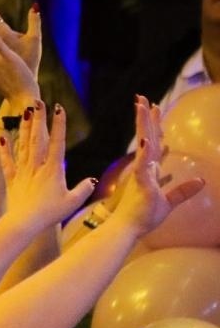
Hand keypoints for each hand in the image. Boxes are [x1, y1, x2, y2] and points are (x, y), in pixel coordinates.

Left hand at [0, 102, 94, 226]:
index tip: (59, 108)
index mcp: (53, 170)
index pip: (57, 142)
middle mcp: (36, 167)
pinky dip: (4, 149)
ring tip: (25, 112)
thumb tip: (91, 181)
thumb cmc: (50, 214)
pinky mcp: (11, 180)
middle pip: (38, 139)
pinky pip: (7, 162)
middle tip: (38, 102)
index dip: (59, 124)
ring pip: (23, 146)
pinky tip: (1, 137)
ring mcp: (22, 172)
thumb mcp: (72, 202)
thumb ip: (83, 189)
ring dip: (25, 128)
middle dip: (39, 119)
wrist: (24, 223)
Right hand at [112, 97, 205, 236]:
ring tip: (142, 106)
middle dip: (147, 117)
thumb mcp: (169, 203)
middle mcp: (143, 168)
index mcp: (148, 170)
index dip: (154, 126)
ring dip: (144, 125)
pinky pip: (143, 165)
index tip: (154, 108)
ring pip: (144, 144)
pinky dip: (145, 152)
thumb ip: (183, 191)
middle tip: (143, 98)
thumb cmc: (142, 217)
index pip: (153, 143)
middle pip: (147, 137)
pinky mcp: (139, 183)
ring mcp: (140, 173)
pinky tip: (146, 140)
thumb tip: (201, 181)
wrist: (126, 229)